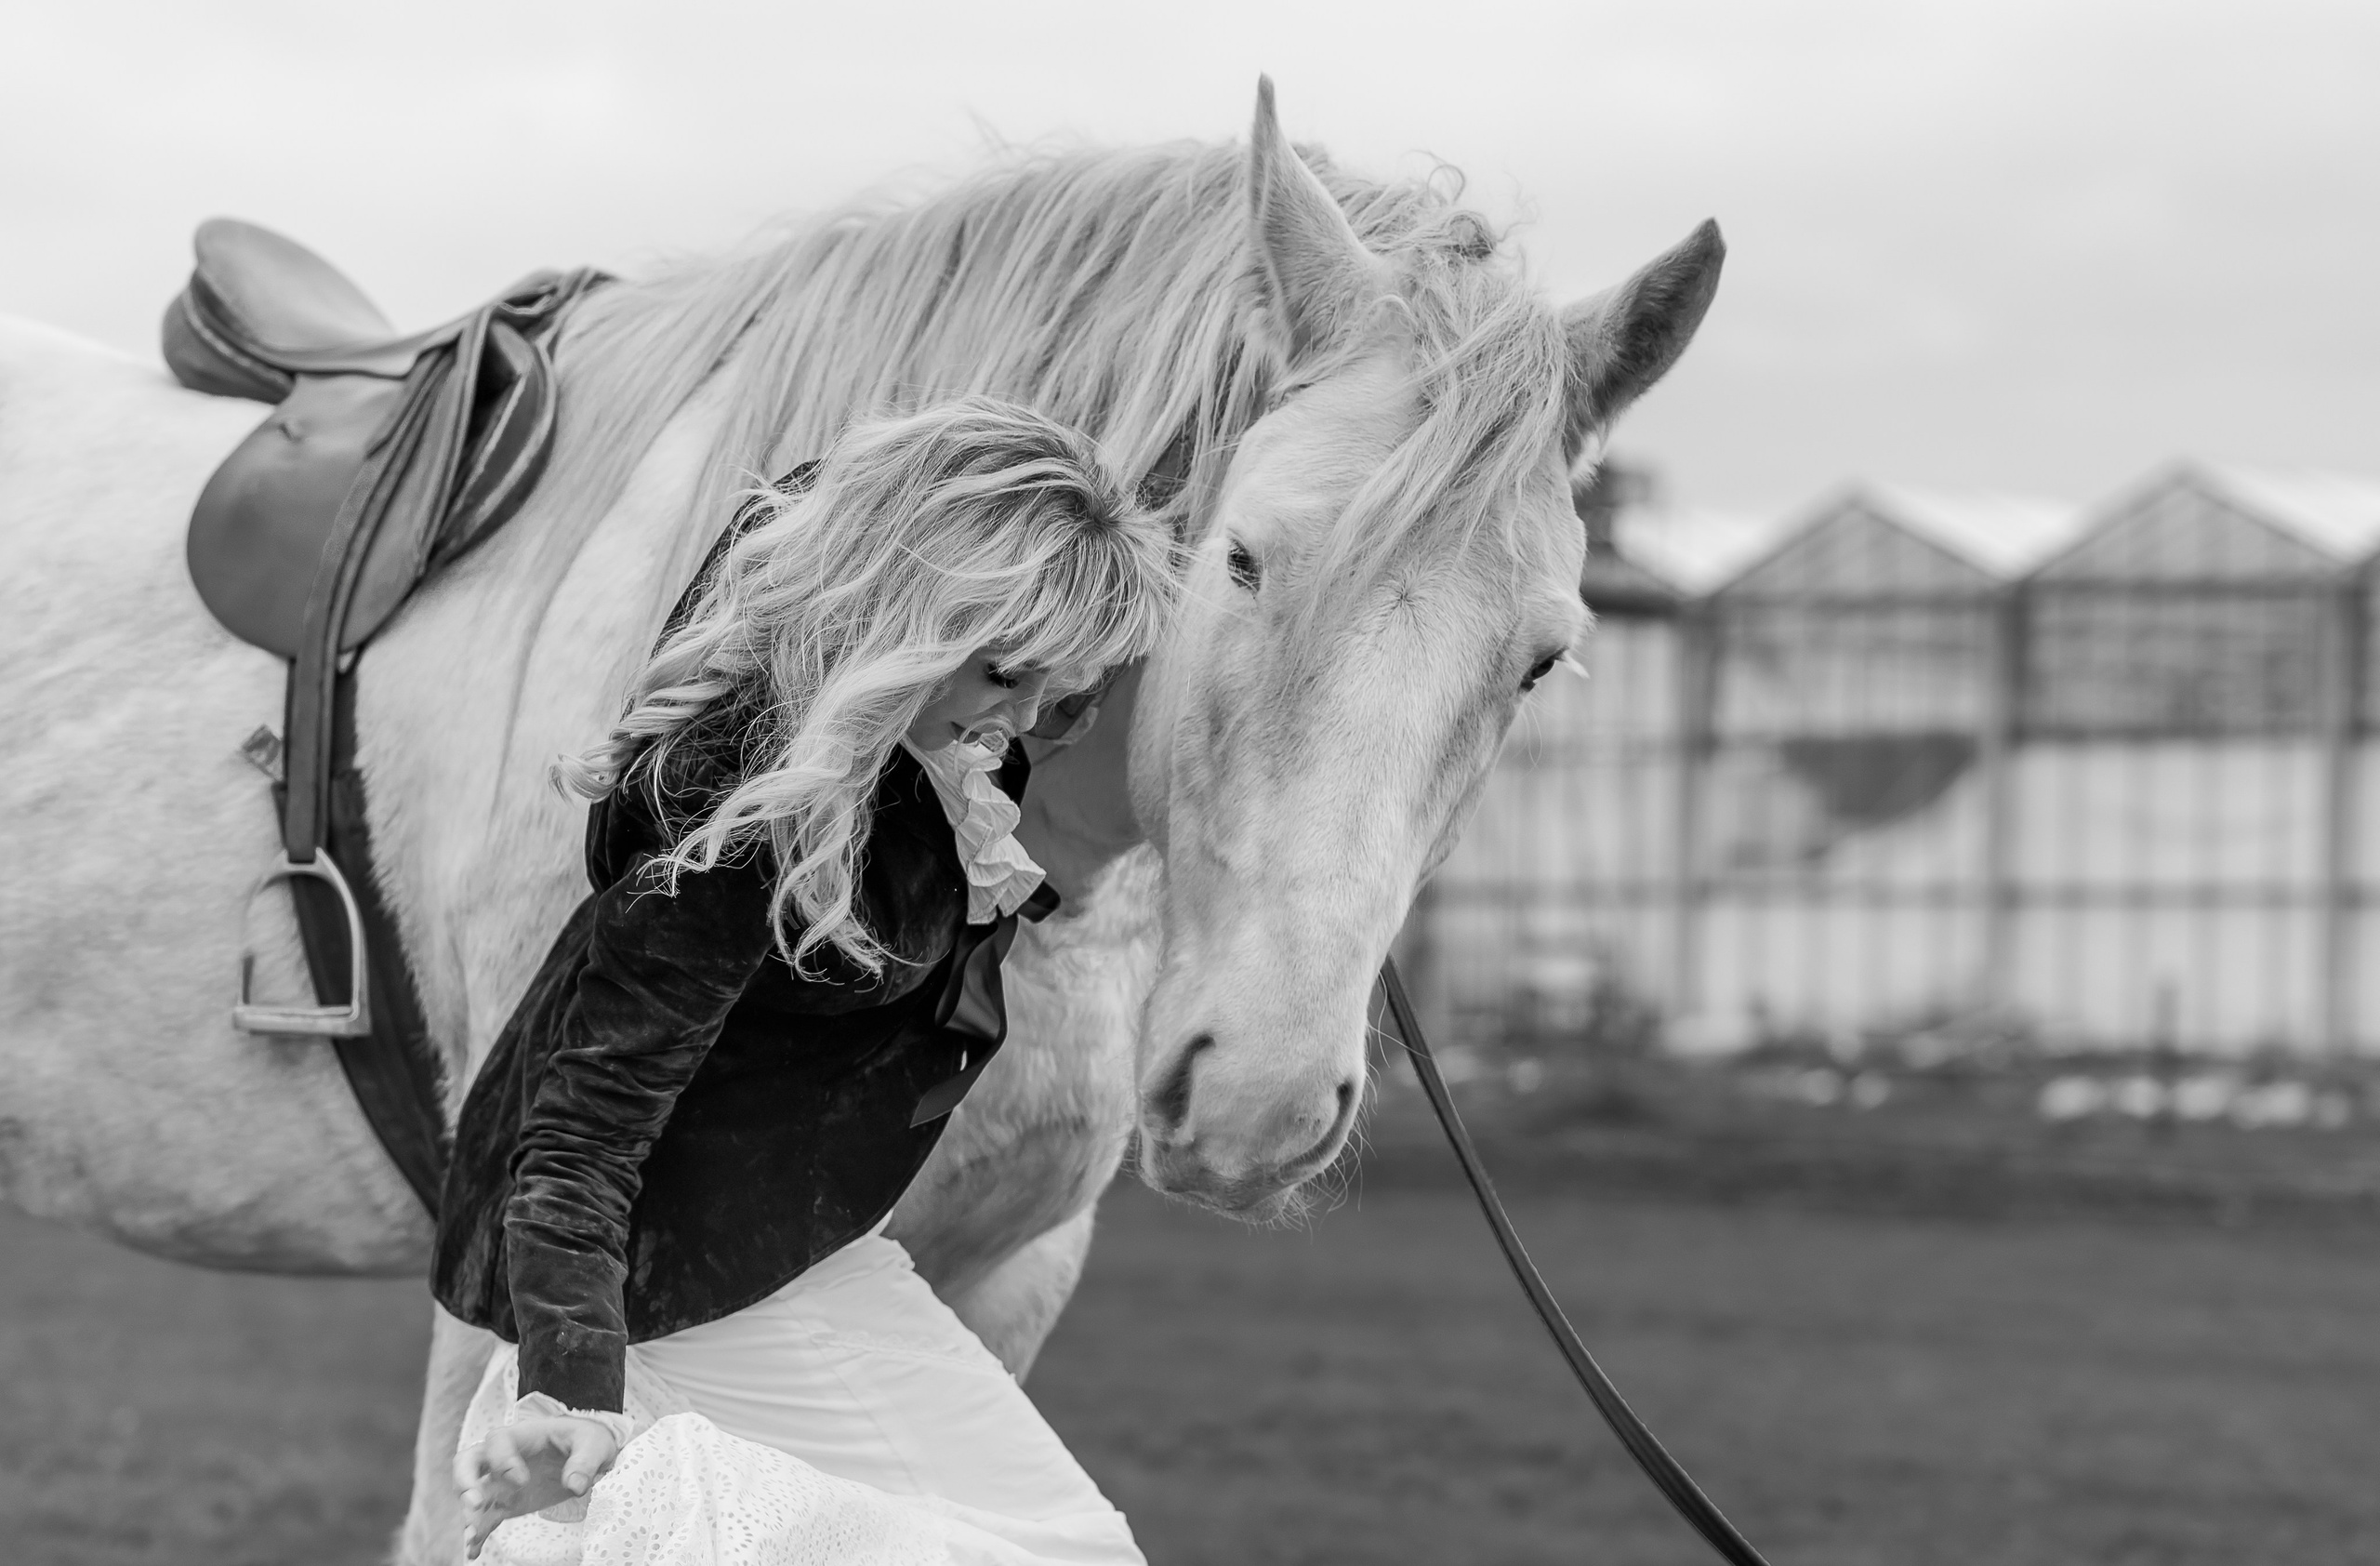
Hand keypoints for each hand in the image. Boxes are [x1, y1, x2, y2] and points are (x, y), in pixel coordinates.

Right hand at [454, 1414, 620, 1558]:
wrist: (587, 1453)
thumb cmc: (586, 1440)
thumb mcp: (593, 1444)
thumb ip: (584, 1461)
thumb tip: (575, 1485)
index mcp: (522, 1435)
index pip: (497, 1442)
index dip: (503, 1461)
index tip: (521, 1480)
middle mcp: (502, 1457)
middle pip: (467, 1462)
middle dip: (465, 1482)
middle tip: (475, 1504)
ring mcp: (500, 1482)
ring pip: (472, 1494)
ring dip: (469, 1515)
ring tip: (473, 1536)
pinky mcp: (505, 1503)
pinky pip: (485, 1518)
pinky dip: (478, 1534)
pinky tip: (474, 1551)